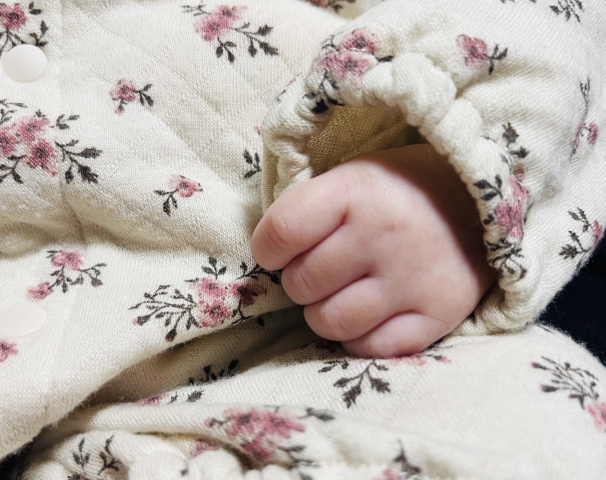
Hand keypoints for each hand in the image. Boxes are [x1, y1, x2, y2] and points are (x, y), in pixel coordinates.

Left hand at [251, 144, 495, 356]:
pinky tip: (367, 314)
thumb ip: (310, 208)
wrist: (476, 202)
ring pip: (330, 322)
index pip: (281, 232)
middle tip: (322, 268)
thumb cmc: (399, 189)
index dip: (268, 248)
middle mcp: (383, 235)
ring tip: (341, 293)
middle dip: (300, 280)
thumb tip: (269, 254)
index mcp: (356, 191)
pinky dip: (358, 336)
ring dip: (323, 313)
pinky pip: (371, 346)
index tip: (279, 250)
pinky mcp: (438, 313)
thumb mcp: (353, 175)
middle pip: (301, 283)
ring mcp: (412, 278)